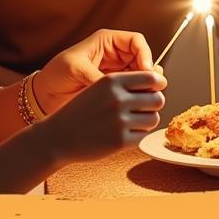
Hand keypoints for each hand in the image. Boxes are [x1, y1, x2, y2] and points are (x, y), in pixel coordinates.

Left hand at [34, 29, 153, 113]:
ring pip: (143, 76)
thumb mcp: (75, 69)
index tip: (145, 70)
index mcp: (107, 42)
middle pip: (144, 59)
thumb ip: (98, 76)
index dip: (145, 54)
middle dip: (149, 73)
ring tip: (143, 97)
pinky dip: (139, 96)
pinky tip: (136, 105)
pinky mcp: (117, 89)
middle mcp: (116, 55)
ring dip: (146, 86)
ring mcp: (118, 72)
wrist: (46, 95)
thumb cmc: (57, 74)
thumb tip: (119, 86)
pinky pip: (135, 90)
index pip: (136, 42)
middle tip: (150, 88)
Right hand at [40, 70, 166, 162]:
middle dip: (153, 104)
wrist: (57, 136)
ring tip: (132, 122)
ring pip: (153, 118)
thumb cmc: (83, 110)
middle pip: (157, 99)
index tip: (155, 89)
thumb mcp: (99, 88)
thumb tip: (161, 80)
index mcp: (112, 81)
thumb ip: (127, 84)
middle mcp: (117, 99)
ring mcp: (119, 121)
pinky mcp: (119, 141)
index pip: (151, 77)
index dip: (157, 84)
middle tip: (143, 109)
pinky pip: (143, 136)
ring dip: (147, 121)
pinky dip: (138, 135)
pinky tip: (124, 134)